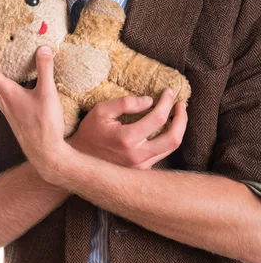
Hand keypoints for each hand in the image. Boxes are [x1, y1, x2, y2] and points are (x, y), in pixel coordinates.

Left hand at [0, 30, 68, 174]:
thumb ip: (45, 70)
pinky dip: (6, 81)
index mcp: (6, 92)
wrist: (46, 155)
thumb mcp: (48, 94)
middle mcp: (3, 100)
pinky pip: (4, 93)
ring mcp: (7, 109)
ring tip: (3, 59)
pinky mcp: (14, 115)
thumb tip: (43, 48)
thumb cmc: (45, 126)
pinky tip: (20, 81)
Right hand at [68, 88, 186, 169]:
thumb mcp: (101, 110)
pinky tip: (167, 127)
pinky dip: (168, 139)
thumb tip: (149, 101)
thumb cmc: (90, 132)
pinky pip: (162, 154)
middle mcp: (137, 156)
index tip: (168, 92)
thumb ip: (126, 103)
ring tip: (177, 113)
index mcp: (127, 139)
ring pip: (171, 148)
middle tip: (181, 104)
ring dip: (178, 128)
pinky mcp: (142, 170)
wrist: (80, 160)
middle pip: (173, 138)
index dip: (166, 102)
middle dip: (181, 118)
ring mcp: (141, 166)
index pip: (158, 118)